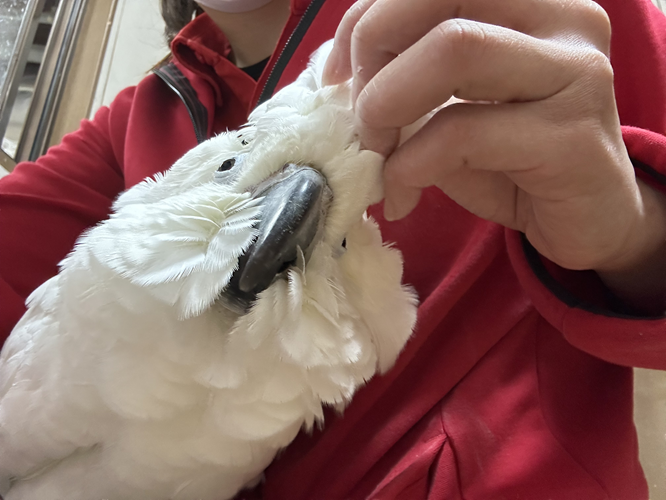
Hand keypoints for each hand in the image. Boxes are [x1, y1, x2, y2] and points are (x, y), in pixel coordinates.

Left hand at [324, 0, 665, 311]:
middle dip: (372, 51)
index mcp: (527, 1)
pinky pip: (462, 133)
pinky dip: (410, 165)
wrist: (584, 219)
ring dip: (387, 106)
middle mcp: (562, 17)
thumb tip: (338, 73)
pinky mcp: (572, 136)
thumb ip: (408, 77)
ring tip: (377, 154)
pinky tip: (403, 194)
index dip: (364, 20)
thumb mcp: (449, 108)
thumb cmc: (511, 161)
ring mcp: (575, 72)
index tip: (336, 76)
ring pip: (454, 48)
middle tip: (358, 116)